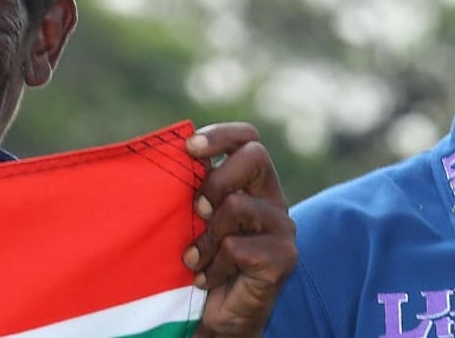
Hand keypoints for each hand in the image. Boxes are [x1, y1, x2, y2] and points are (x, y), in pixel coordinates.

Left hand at [183, 122, 296, 336]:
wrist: (221, 318)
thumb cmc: (203, 263)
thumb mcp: (196, 220)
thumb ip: (195, 190)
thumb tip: (171, 155)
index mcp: (253, 184)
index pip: (248, 139)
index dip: (221, 135)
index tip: (189, 148)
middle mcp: (274, 200)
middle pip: (255, 156)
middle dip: (215, 180)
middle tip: (197, 210)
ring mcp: (283, 228)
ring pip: (236, 205)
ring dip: (206, 237)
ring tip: (197, 259)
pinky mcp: (284, 258)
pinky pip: (235, 247)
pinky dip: (212, 267)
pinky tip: (208, 280)